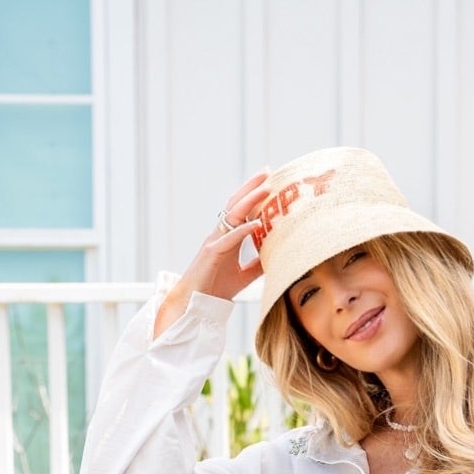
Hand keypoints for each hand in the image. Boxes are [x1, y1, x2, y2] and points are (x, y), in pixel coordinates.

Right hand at [155, 169, 273, 336]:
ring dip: (250, 200)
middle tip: (268, 170)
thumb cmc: (217, 287)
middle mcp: (220, 234)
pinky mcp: (212, 253)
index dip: (254, 195)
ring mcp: (214, 241)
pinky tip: (257, 224)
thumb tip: (277, 258)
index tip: (270, 181)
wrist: (196, 303)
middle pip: (237, 203)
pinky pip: (229, 238)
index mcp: (227, 237)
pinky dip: (244, 230)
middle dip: (252, 186)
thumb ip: (258, 265)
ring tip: (266, 187)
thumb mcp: (244, 275)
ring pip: (233, 214)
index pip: (242, 210)